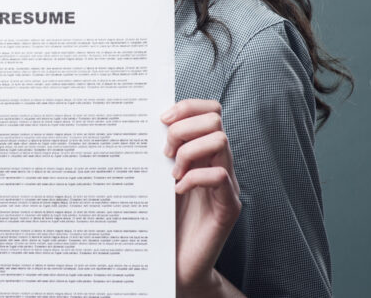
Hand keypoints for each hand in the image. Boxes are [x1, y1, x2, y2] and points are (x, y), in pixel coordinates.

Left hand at [162, 99, 241, 295]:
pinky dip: (194, 178)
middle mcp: (220, 164)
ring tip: (172, 173)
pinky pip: (220, 177)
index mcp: (204, 153)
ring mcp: (228, 185)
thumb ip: (160, 152)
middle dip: (183, 129)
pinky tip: (177, 191)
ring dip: (189, 152)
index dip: (187, 107)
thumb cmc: (165, 219)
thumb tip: (142, 121)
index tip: (161, 121)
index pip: (210, 110)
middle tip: (164, 153)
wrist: (176, 263)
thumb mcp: (158, 177)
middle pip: (215, 119)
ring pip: (220, 141)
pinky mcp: (229, 207)